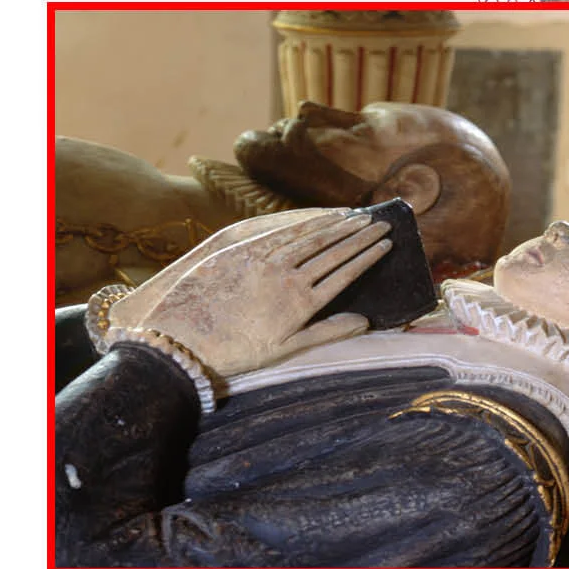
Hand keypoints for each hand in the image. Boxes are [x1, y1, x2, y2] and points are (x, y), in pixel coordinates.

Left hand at [112, 209, 391, 377]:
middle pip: (335, 251)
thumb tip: (365, 321)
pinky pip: (283, 232)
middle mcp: (289, 279)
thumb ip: (328, 332)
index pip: (346, 273)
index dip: (369, 256)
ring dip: (338, 225)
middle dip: (362, 235)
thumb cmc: (236, 352)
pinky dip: (306, 222)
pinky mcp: (244, 251)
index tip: (387, 243)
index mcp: (303, 305)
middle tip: (382, 223)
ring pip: (311, 237)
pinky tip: (320, 216)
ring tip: (357, 217)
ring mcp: (266, 262)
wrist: (182, 342)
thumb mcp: (286, 349)